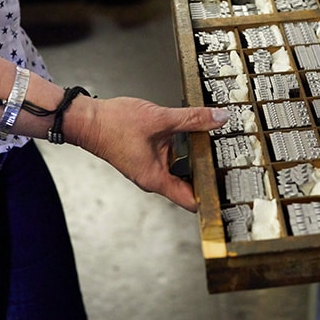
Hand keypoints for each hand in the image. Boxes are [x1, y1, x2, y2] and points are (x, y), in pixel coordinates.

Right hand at [71, 97, 228, 211]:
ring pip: (181, 169)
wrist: (87, 119)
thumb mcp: (160, 119)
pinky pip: (172, 157)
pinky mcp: (148, 157)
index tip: (230, 188)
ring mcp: (150, 168)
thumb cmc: (113, 125)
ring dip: (196, 158)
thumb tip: (218, 118)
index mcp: (157, 179)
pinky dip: (184, 149)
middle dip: (208, 172)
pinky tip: (195, 134)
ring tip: (219, 145)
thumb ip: (192, 119)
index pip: (192, 201)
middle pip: (190, 184)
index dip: (212, 196)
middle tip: (232, 160)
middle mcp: (154, 178)